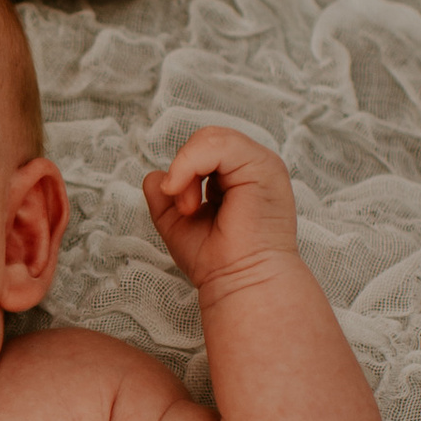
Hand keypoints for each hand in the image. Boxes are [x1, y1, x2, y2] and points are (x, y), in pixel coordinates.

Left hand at [143, 129, 300, 298]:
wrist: (240, 282)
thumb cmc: (218, 261)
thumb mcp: (177, 222)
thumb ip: (165, 195)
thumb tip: (155, 175)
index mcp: (237, 176)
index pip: (203, 149)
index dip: (183, 171)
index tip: (181, 209)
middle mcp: (252, 166)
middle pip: (206, 138)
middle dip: (183, 169)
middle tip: (184, 208)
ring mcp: (262, 164)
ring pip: (211, 137)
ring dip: (186, 170)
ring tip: (189, 207)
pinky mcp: (265, 167)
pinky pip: (219, 145)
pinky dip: (191, 165)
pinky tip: (191, 200)